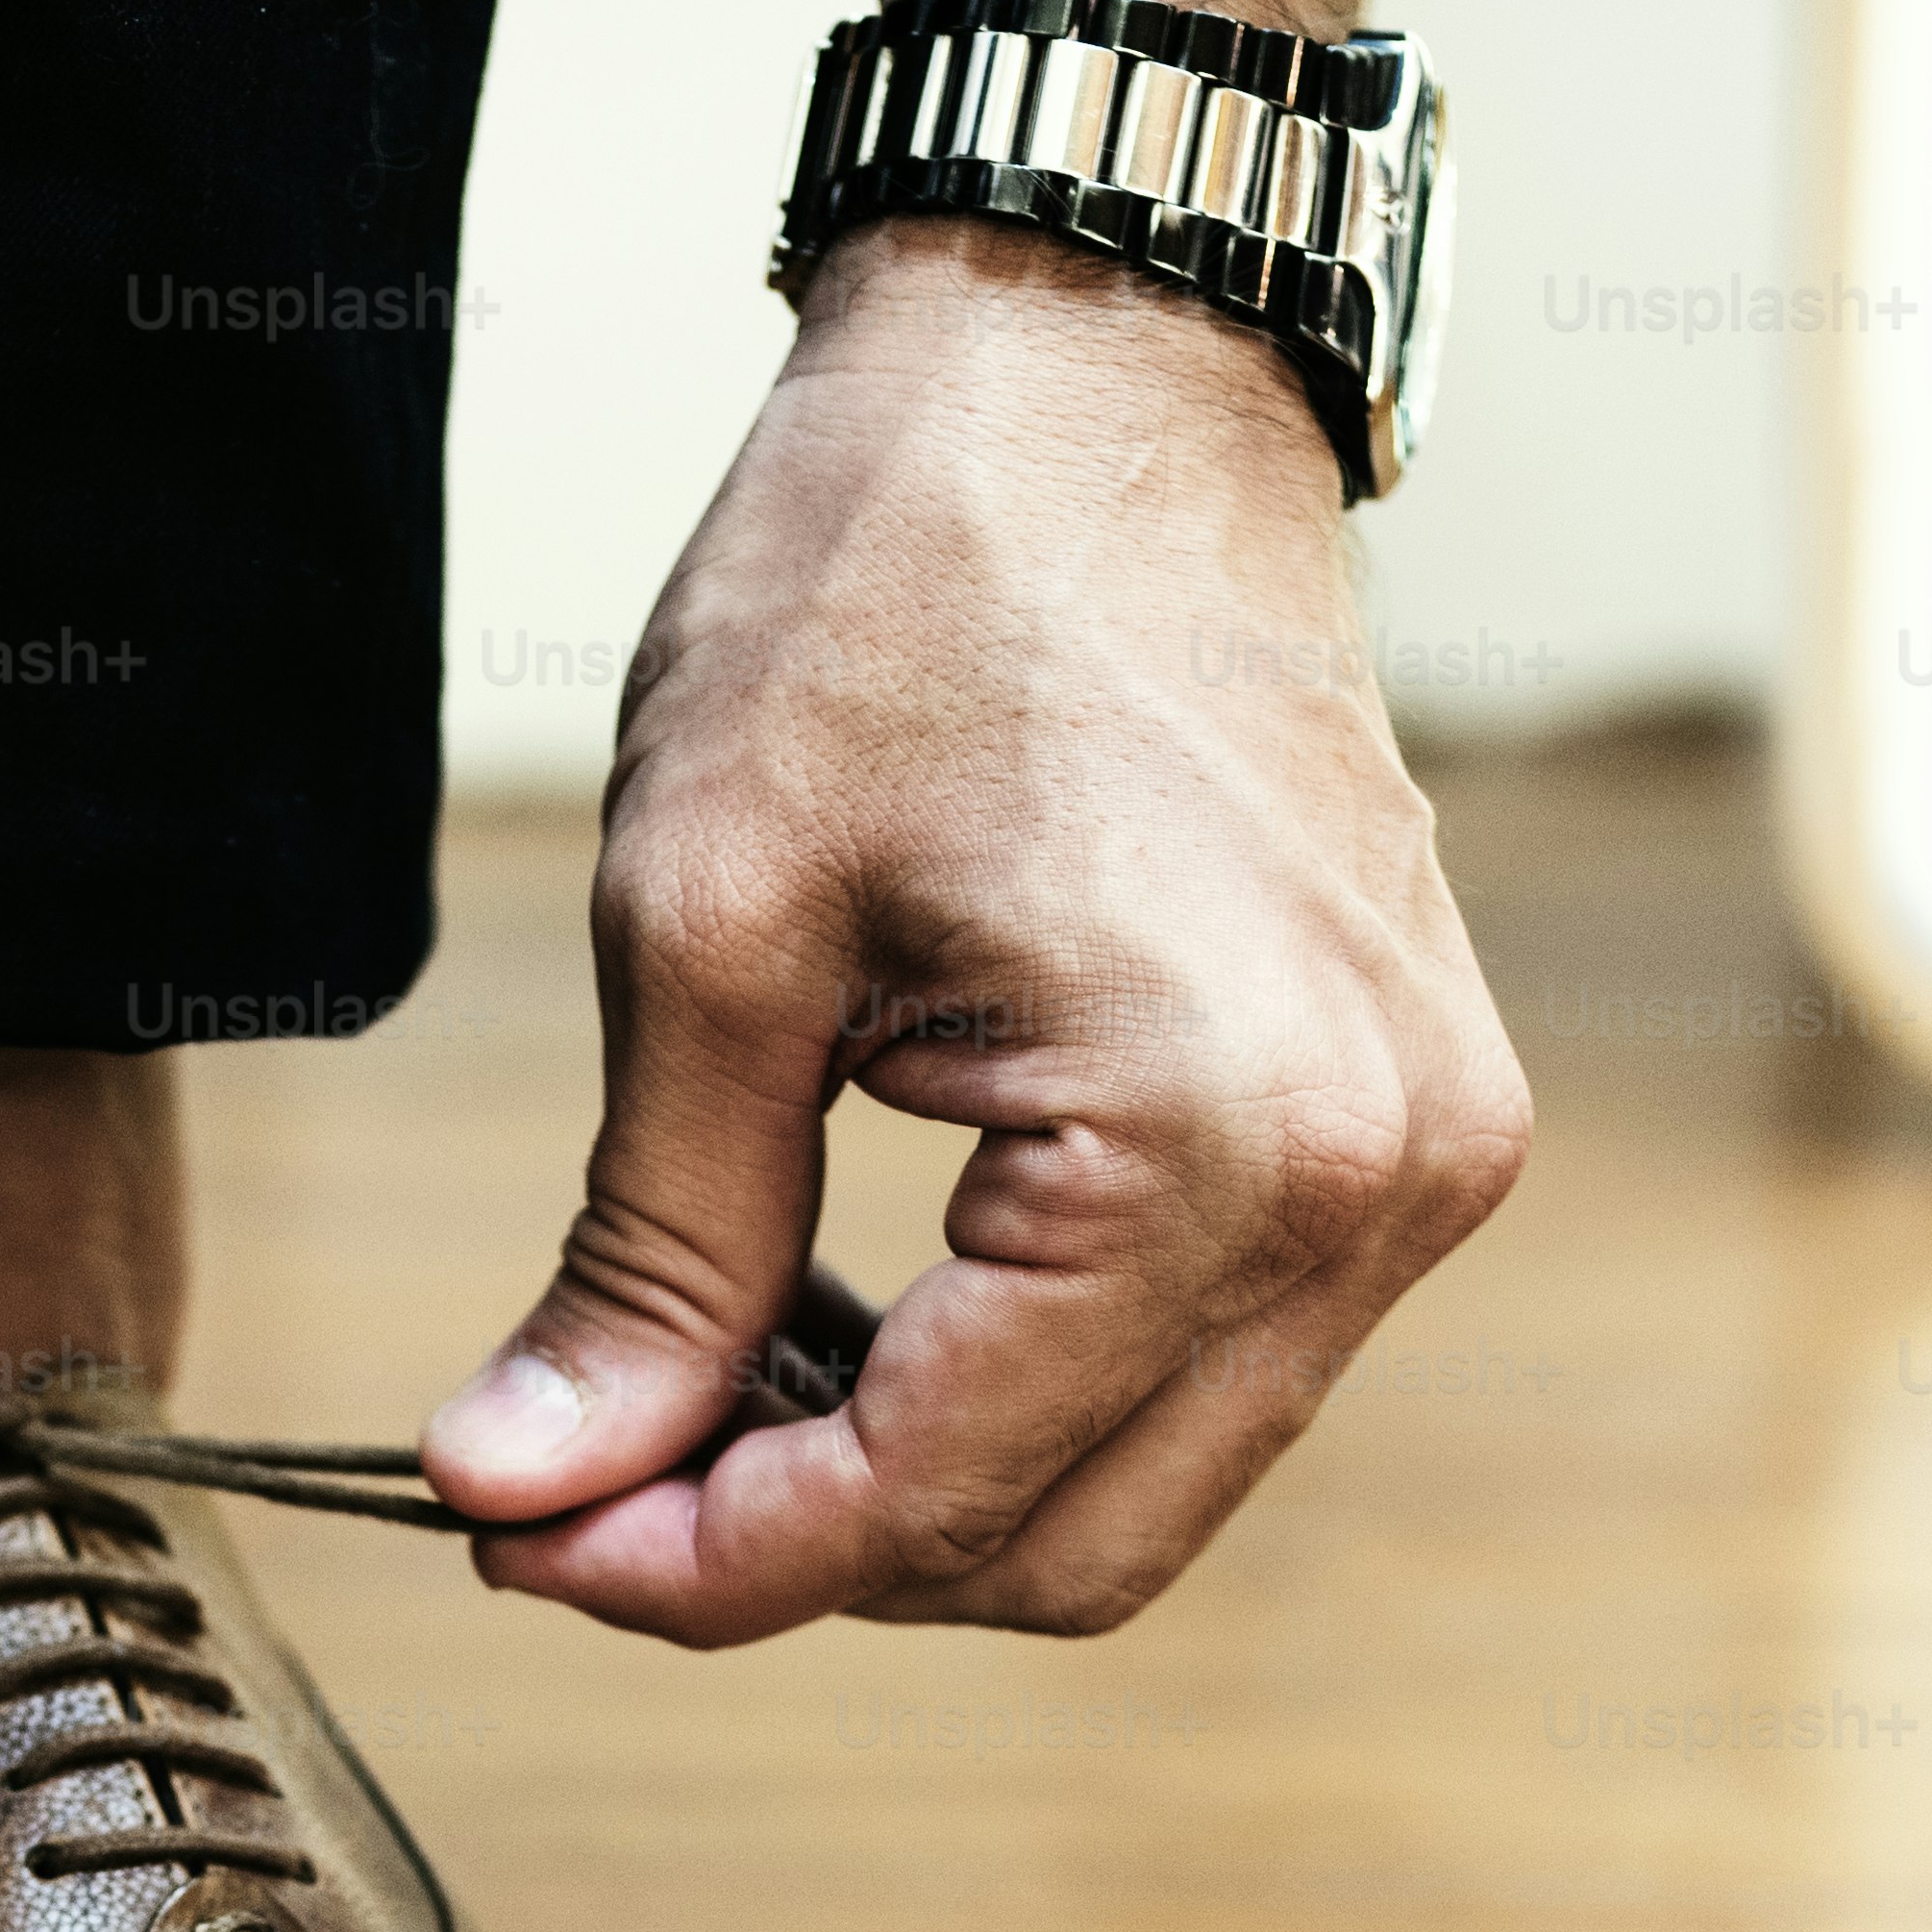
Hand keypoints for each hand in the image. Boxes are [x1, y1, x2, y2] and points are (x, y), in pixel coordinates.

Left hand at [418, 222, 1525, 1644]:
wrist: (1089, 367)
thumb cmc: (899, 584)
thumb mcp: (705, 933)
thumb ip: (641, 1255)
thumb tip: (522, 1489)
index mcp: (1216, 1136)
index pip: (935, 1491)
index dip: (702, 1565)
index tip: (515, 1541)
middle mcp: (1370, 1183)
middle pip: (1067, 1553)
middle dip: (807, 1555)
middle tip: (579, 1489)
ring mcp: (1417, 1161)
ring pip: (1141, 1487)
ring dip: (913, 1482)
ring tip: (700, 1385)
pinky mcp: (1405, 1125)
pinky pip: (1204, 1366)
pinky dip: (1016, 1386)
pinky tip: (848, 1315)